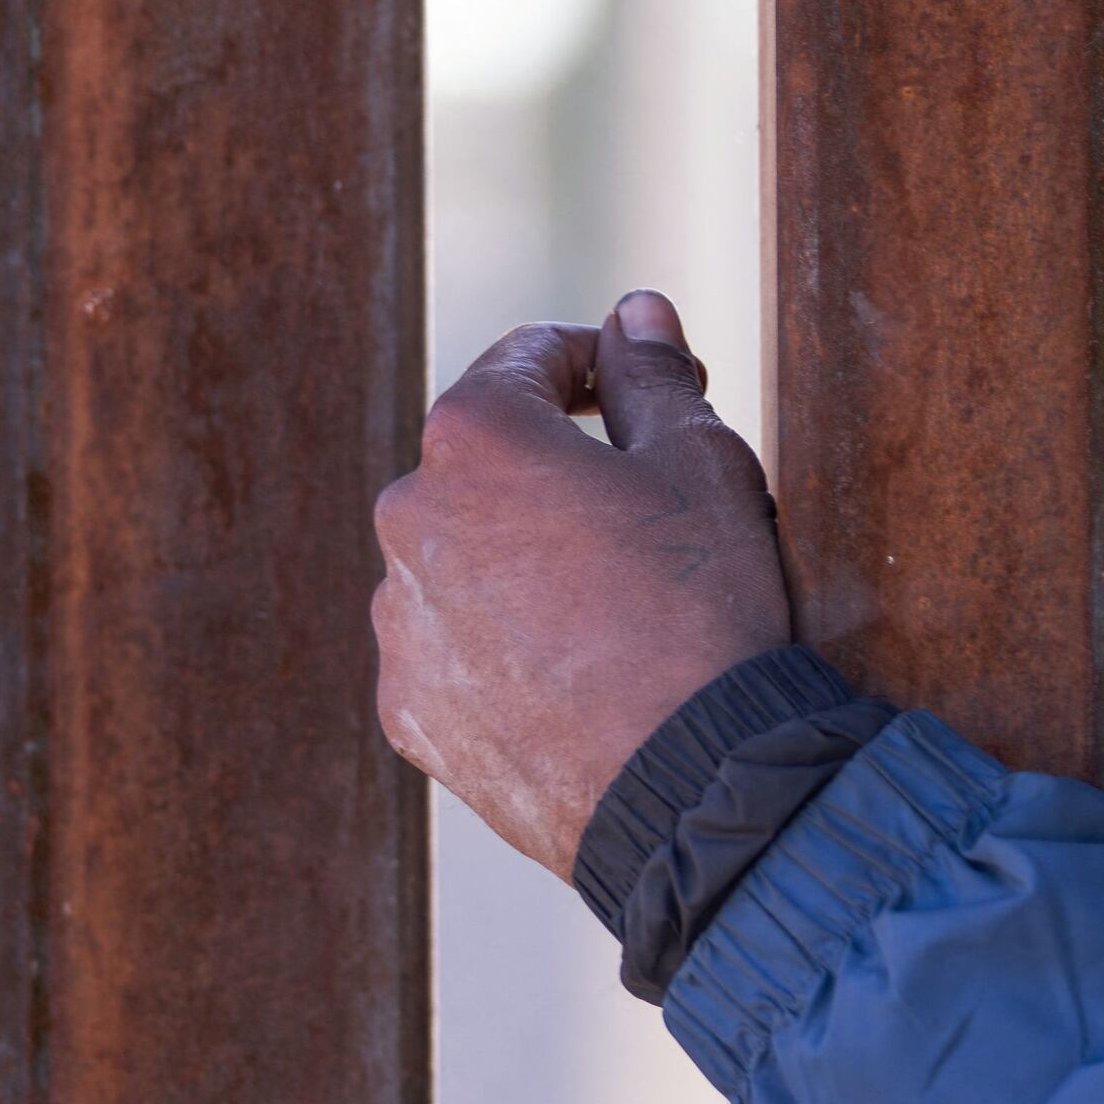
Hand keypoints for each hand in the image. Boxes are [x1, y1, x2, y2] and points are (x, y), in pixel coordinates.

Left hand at [372, 292, 793, 878]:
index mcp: (474, 436)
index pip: (531, 358)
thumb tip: (633, 313)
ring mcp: (399, 624)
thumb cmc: (704, 610)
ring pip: (463, 558)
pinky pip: (453, 649)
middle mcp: (409, 519)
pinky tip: (577, 674)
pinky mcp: (408, 711)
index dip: (600, 363)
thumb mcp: (704, 465)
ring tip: (615, 609)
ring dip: (522, 559)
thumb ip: (653, 375)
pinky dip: (502, 645)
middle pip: (486, 462)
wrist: (693, 789)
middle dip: (556, 468)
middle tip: (644, 508)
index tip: (651, 388)